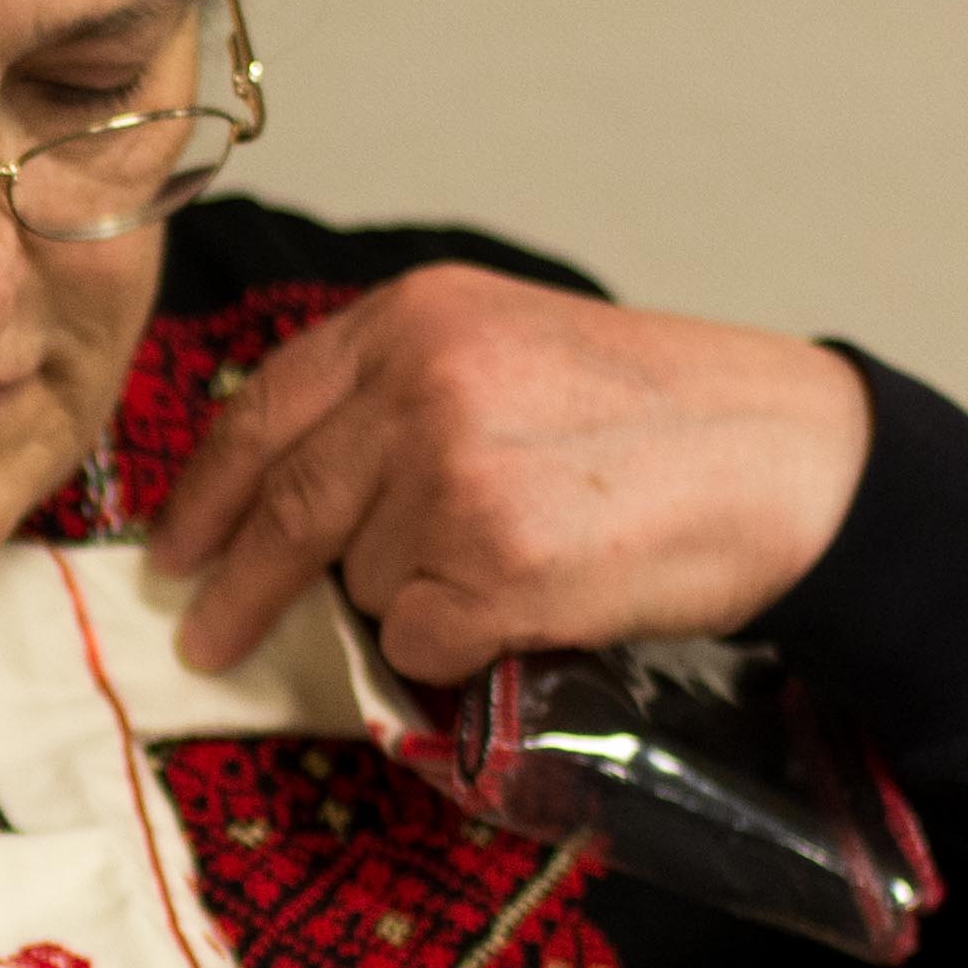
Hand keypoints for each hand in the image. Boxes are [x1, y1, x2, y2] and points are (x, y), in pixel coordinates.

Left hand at [150, 267, 871, 684]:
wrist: (794, 459)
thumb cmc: (663, 415)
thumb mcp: (510, 348)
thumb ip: (399, 394)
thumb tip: (290, 492)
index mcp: (413, 317)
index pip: (264, 410)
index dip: (207, 492)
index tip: (172, 550)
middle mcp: (418, 385)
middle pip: (285, 508)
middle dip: (237, 586)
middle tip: (202, 637)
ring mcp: (451, 478)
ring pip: (361, 582)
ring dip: (412, 602)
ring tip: (511, 567)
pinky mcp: (491, 569)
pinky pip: (418, 641)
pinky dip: (456, 649)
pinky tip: (526, 608)